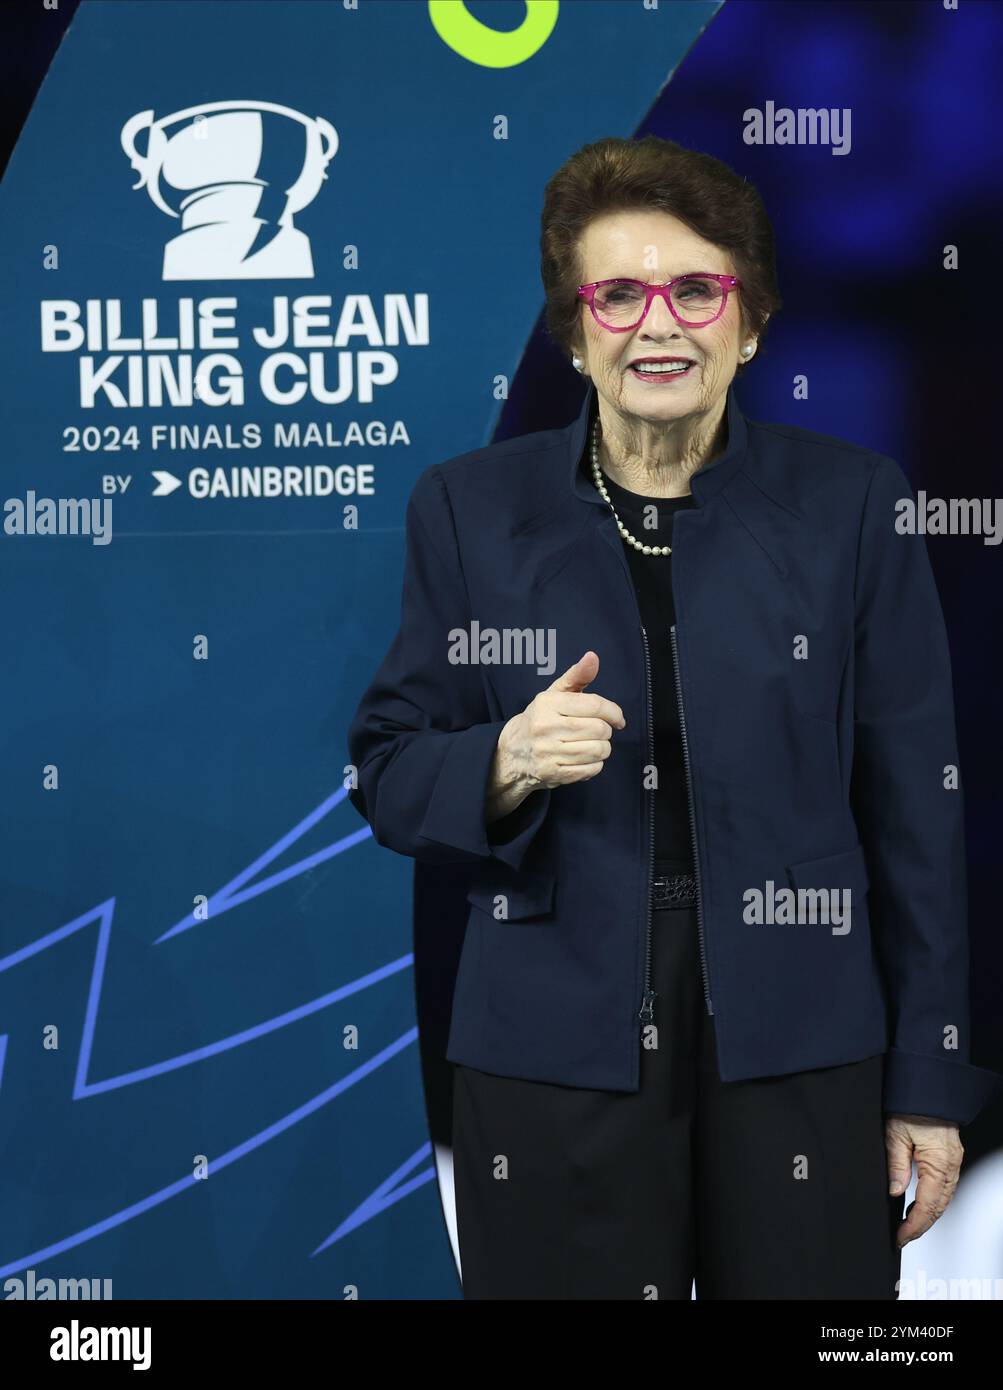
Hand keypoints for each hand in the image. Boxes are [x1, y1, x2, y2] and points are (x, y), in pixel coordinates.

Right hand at [488, 652, 625, 810]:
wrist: (513, 752)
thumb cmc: (540, 719)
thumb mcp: (554, 694)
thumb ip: (576, 676)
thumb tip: (592, 657)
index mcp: (548, 704)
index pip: (595, 706)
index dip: (614, 712)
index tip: (618, 718)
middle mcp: (546, 727)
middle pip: (600, 729)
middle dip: (606, 731)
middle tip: (598, 731)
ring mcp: (548, 753)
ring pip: (598, 751)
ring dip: (603, 749)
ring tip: (592, 744)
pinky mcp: (553, 774)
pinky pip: (591, 770)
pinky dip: (595, 765)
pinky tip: (585, 759)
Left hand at [885, 1112, 963, 1246]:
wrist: (925, 1086)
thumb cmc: (911, 1105)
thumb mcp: (895, 1134)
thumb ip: (896, 1166)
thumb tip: (895, 1192)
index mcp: (939, 1163)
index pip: (928, 1205)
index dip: (914, 1225)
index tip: (901, 1236)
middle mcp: (951, 1165)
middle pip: (939, 1206)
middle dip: (921, 1225)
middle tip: (903, 1236)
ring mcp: (953, 1161)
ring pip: (943, 1198)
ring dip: (928, 1214)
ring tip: (909, 1225)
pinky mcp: (949, 1156)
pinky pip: (944, 1186)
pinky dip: (933, 1199)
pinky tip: (920, 1204)